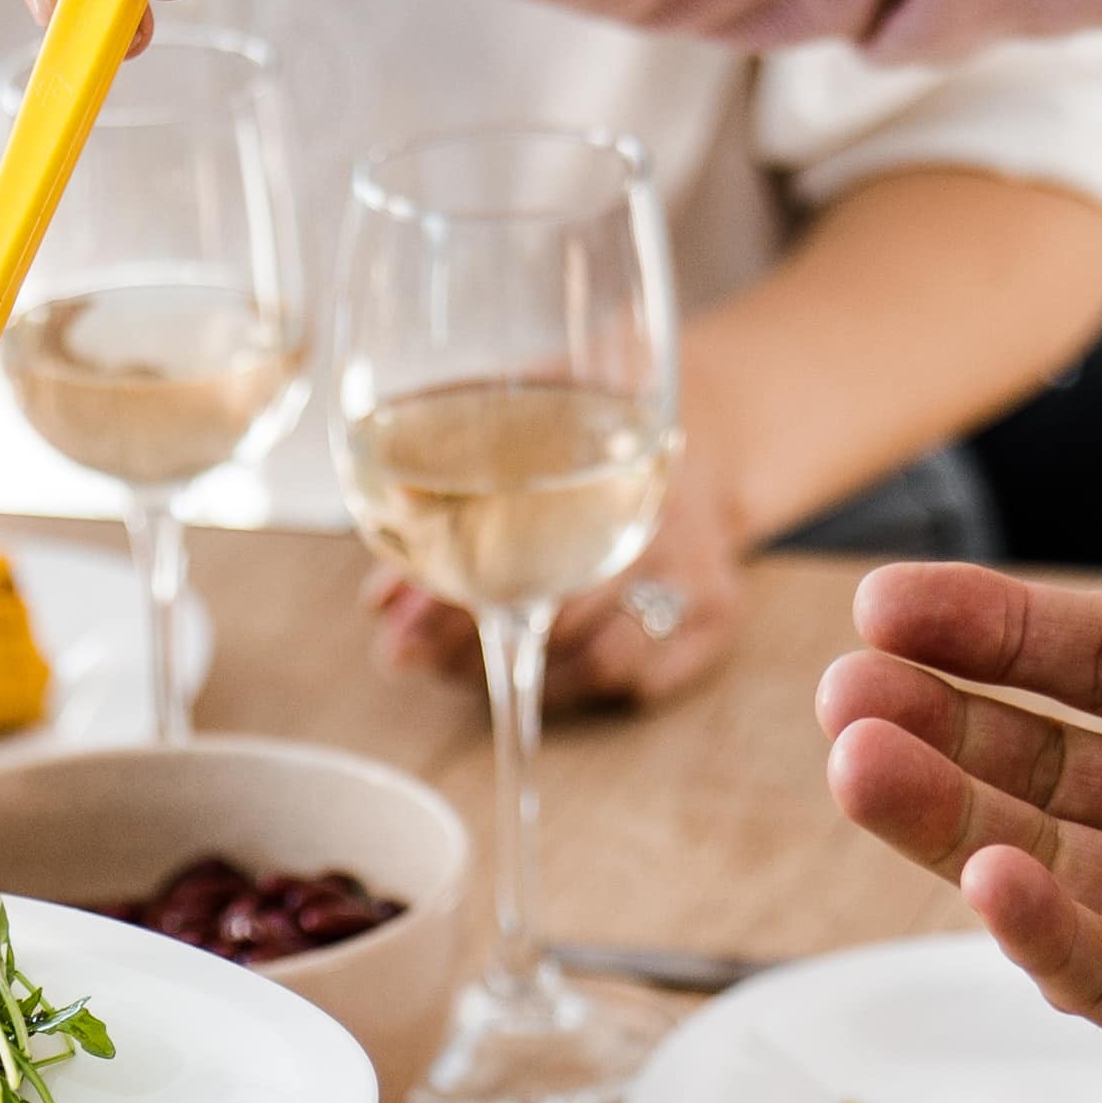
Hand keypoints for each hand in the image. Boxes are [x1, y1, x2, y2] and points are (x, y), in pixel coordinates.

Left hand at [374, 444, 749, 712]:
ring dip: (520, 680)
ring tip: (455, 670)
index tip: (393, 629)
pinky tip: (537, 675)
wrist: (721, 421)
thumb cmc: (594, 423)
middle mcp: (664, 513)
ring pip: (600, 660)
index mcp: (615, 449)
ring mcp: (700, 568)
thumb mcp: (526, 417)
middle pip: (555, 612)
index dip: (447, 598)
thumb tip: (380, 602)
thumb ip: (451, 492)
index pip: (518, 546)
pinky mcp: (721, 613)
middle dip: (468, 646)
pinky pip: (641, 680)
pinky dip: (578, 686)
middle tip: (410, 656)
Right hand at [819, 304, 1101, 1102]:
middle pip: (1047, 754)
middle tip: (840, 687)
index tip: (891, 605)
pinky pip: (1098, 969)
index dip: (997, 629)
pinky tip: (984, 874)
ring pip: (1042, 856)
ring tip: (854, 764)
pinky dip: (1035, 929)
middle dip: (938, 718)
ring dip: (942, 813)